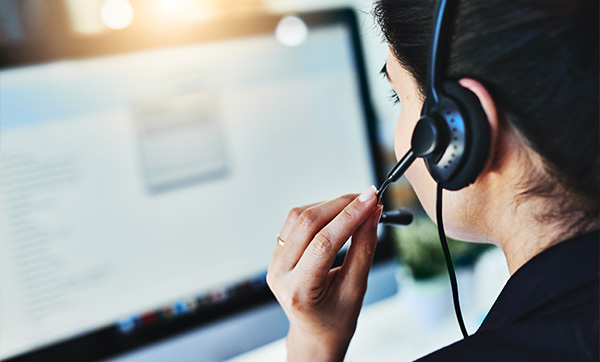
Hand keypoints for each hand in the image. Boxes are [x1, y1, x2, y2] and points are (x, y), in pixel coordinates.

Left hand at [267, 186, 382, 361]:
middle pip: (308, 223)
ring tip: (356, 205)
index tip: (372, 199)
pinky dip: (319, 211)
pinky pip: (295, 222)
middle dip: (341, 205)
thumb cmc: (336, 318)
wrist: (316, 332)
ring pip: (299, 217)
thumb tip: (372, 213)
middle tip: (369, 197)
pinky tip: (337, 213)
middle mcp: (279, 274)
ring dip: (330, 204)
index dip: (350, 217)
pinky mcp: (277, 252)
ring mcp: (274, 262)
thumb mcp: (356, 288)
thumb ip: (364, 248)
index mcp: (298, 290)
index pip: (324, 243)